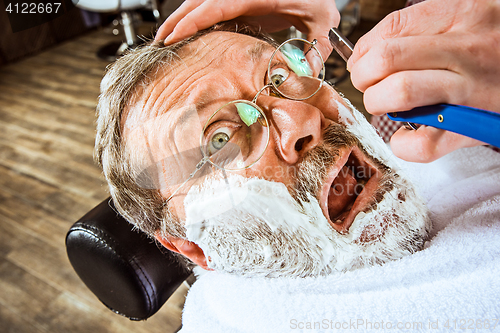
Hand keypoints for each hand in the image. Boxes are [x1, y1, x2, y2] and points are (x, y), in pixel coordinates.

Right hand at [155, 0, 339, 62]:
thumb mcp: (324, 20)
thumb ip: (316, 47)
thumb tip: (306, 75)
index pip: (216, 5)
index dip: (192, 20)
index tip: (173, 35)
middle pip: (200, 2)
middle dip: (177, 20)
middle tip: (160, 42)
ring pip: (201, 3)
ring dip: (183, 19)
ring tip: (167, 40)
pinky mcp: (240, 3)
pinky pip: (212, 9)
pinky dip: (197, 21)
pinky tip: (189, 36)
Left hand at [347, 0, 499, 161]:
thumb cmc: (495, 51)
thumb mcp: (468, 22)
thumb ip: (422, 29)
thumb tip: (365, 52)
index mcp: (463, 14)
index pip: (392, 28)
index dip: (364, 49)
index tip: (363, 61)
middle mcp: (467, 49)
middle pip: (386, 59)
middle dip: (364, 77)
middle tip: (370, 84)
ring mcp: (470, 90)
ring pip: (400, 92)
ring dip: (378, 102)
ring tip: (385, 103)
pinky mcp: (471, 130)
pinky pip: (422, 144)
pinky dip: (402, 144)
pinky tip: (405, 134)